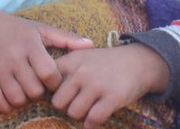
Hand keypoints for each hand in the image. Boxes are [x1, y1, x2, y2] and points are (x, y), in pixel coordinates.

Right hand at [0, 0, 91, 113]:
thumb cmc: (16, 28)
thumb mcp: (40, 29)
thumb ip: (66, 38)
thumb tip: (90, 45)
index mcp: (30, 45)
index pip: (49, 74)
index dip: (54, 81)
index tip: (51, 78)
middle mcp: (14, 58)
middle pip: (34, 90)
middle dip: (38, 92)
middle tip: (36, 84)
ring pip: (17, 99)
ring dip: (23, 99)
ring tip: (24, 90)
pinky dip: (6, 105)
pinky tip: (10, 97)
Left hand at [52, 43, 169, 128]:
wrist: (137, 61)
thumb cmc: (105, 63)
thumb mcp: (82, 56)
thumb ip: (64, 69)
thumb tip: (43, 87)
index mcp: (72, 60)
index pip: (47, 80)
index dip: (49, 92)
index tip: (58, 95)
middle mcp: (82, 71)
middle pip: (58, 102)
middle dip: (65, 107)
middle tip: (74, 104)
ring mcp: (96, 84)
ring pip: (73, 113)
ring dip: (79, 116)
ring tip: (87, 110)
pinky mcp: (112, 97)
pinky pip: (92, 120)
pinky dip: (91, 125)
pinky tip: (94, 120)